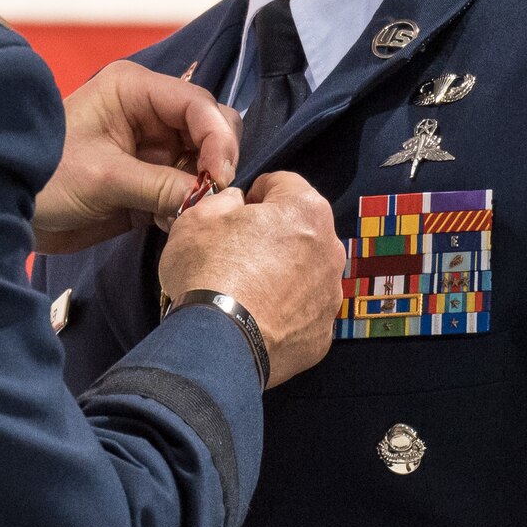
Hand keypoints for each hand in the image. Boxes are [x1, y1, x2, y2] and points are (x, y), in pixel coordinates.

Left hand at [34, 61, 241, 254]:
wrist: (6, 210)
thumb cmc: (44, 178)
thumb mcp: (104, 178)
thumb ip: (162, 186)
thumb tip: (212, 199)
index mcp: (134, 90)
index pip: (198, 104)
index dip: (218, 139)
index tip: (221, 177)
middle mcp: (148, 113)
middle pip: (209, 129)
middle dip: (215, 163)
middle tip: (209, 198)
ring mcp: (150, 148)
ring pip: (203, 162)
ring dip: (202, 189)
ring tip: (184, 214)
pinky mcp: (148, 180)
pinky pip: (186, 189)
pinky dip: (187, 206)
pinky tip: (168, 223)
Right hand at [157, 171, 340, 386]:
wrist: (218, 344)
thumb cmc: (208, 270)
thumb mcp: (197, 217)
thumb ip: (223, 200)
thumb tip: (237, 204)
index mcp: (305, 209)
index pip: (283, 183)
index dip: (255, 193)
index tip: (236, 213)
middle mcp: (330, 248)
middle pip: (301, 228)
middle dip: (275, 234)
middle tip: (238, 252)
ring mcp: (330, 294)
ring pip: (307, 271)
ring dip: (284, 272)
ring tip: (248, 290)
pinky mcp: (323, 333)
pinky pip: (304, 311)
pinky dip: (286, 311)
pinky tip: (258, 317)